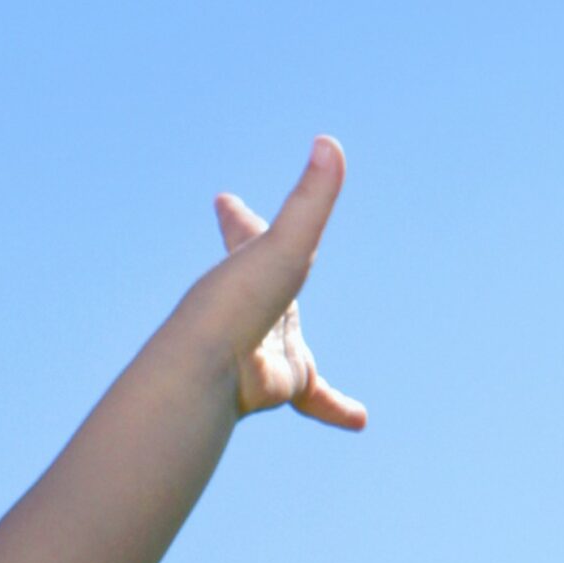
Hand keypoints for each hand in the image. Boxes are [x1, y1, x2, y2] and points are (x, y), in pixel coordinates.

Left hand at [179, 136, 366, 429]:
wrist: (205, 377)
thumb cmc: (236, 305)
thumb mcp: (284, 246)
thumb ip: (311, 199)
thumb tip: (327, 142)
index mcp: (245, 271)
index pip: (240, 236)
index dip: (236, 220)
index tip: (223, 203)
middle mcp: (252, 308)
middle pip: (260, 286)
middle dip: (257, 277)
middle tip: (253, 262)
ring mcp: (265, 347)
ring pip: (287, 345)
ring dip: (294, 349)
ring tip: (296, 358)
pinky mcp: (280, 384)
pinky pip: (315, 398)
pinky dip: (336, 407)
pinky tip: (359, 420)